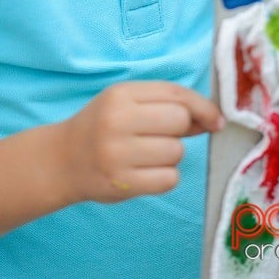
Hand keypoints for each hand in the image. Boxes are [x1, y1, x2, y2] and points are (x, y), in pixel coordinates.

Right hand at [57, 80, 223, 203]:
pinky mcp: (122, 183)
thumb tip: (211, 118)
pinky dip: (165, 177)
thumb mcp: (125, 103)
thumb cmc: (102, 126)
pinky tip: (145, 172)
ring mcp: (118, 153)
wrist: (63, 159)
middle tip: (160, 136)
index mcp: (120, 94)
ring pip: (176, 152)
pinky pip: (169, 179)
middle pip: (179, 121)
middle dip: (179, 130)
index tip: (215, 119)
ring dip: (170, 156)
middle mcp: (117, 120)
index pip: (175, 94)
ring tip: (146, 155)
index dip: (202, 107)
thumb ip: (165, 105)